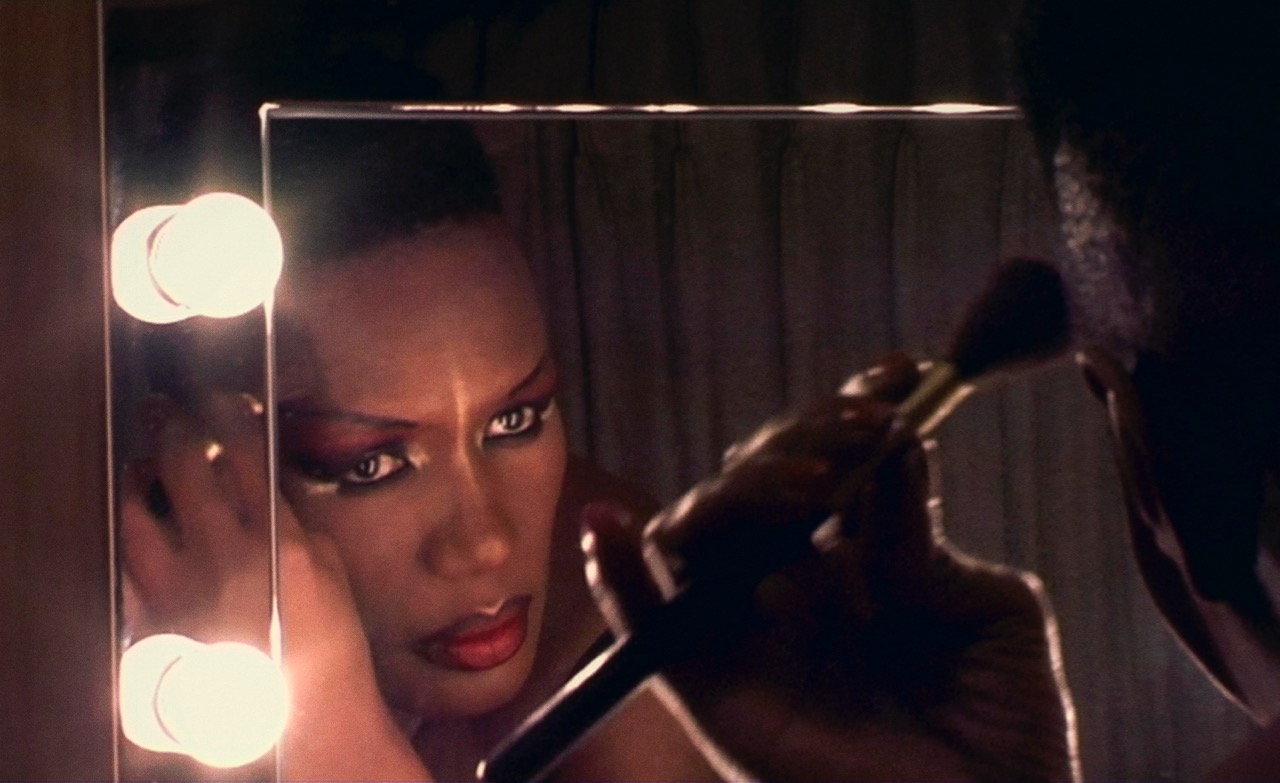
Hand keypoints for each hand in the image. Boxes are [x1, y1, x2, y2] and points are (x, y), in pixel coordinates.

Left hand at [120, 393, 427, 781]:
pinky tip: (138, 525)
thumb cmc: (327, 647)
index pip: (244, 452)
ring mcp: (180, 589)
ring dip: (139, 479)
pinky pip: (126, 566)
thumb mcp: (330, 570)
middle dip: (176, 430)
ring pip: (138, 511)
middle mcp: (223, 555)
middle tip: (174, 416)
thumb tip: (264, 483)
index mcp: (276, 539)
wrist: (301, 718)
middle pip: (183, 468)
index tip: (225, 400)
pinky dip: (130, 538)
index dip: (229, 415)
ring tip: (145, 465)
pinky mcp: (154, 621)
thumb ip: (294, 521)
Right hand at [582, 353, 1077, 782]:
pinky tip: (607, 526)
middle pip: (756, 479)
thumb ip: (926, 540)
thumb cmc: (1002, 727)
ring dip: (742, 487)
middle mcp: (790, 581)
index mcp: (855, 559)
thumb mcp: (988, 613)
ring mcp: (744, 626)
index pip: (827, 462)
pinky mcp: (707, 683)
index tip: (902, 376)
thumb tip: (892, 452)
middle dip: (804, 440)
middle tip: (865, 435)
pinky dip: (615, 573)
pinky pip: (643, 620)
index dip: (851, 410)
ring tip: (813, 489)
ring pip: (699, 526)